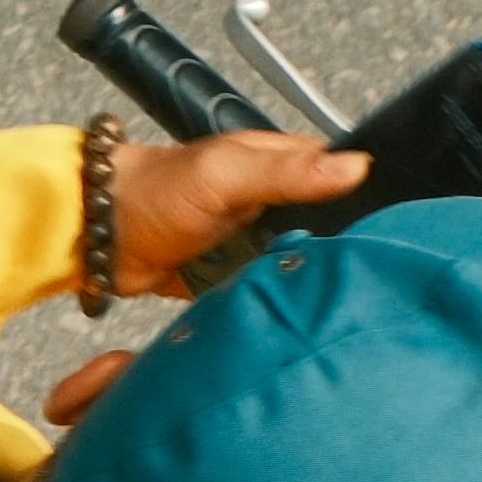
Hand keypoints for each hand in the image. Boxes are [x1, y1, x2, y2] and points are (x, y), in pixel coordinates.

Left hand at [100, 123, 358, 306]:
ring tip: (331, 304)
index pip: (334, 178)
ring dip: (301, 280)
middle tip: (358, 279)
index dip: (360, 201)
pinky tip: (289, 317)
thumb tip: (356, 166)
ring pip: (294, 264)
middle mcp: (266, 202)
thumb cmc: (156, 192)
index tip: (383, 230)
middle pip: (320, 228)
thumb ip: (289, 171)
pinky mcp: (229, 276)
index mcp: (274, 164)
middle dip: (332, 250)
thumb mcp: (227, 173)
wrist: (97, 237)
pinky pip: (262, 292)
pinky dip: (270, 301)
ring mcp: (248, 241)